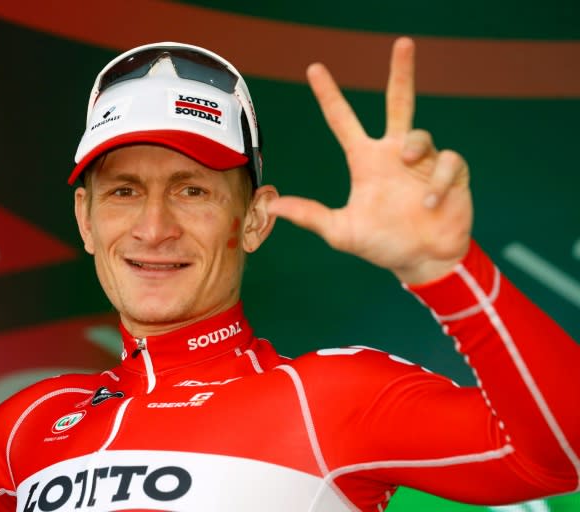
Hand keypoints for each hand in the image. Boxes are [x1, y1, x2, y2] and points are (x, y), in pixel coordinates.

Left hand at [268, 37, 471, 283]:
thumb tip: (271, 205)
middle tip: (402, 43)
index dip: (329, 95)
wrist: (422, 262)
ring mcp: (424, 161)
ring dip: (414, 152)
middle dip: (401, 72)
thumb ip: (309, 215)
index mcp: (365, 161)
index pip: (342, 120)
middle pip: (399, 102)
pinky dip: (439, 182)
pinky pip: (448, 161)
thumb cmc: (381, 244)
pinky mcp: (452, 172)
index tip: (314, 69)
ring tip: (414, 185)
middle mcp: (394, 154)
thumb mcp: (341, 231)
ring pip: (420, 134)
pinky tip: (431, 204)